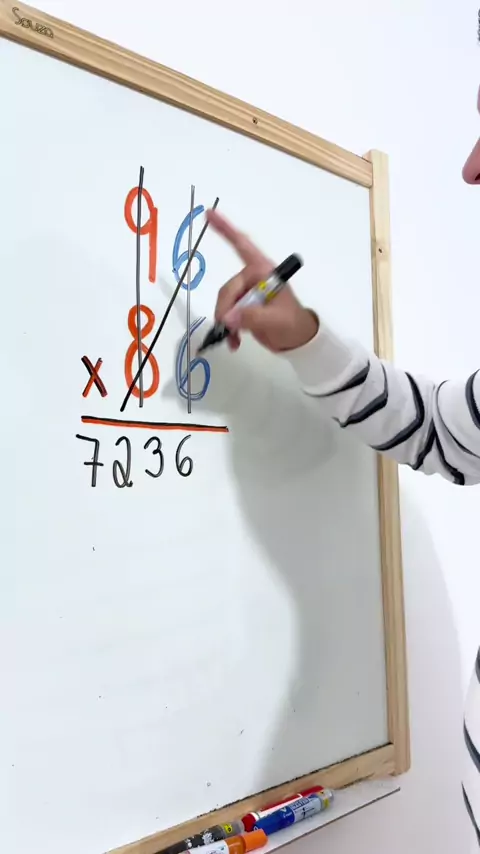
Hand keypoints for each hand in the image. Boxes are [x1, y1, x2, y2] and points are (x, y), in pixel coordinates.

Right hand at [207, 209, 318, 352]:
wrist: (299, 341)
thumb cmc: (293, 324)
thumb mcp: (276, 320)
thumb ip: (252, 318)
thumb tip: (228, 318)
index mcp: (263, 272)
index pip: (242, 246)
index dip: (226, 230)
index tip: (209, 213)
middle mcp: (253, 279)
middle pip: (228, 289)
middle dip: (225, 309)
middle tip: (229, 328)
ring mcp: (248, 295)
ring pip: (225, 303)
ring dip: (226, 322)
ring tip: (235, 338)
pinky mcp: (244, 309)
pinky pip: (227, 315)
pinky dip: (228, 329)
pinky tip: (234, 342)